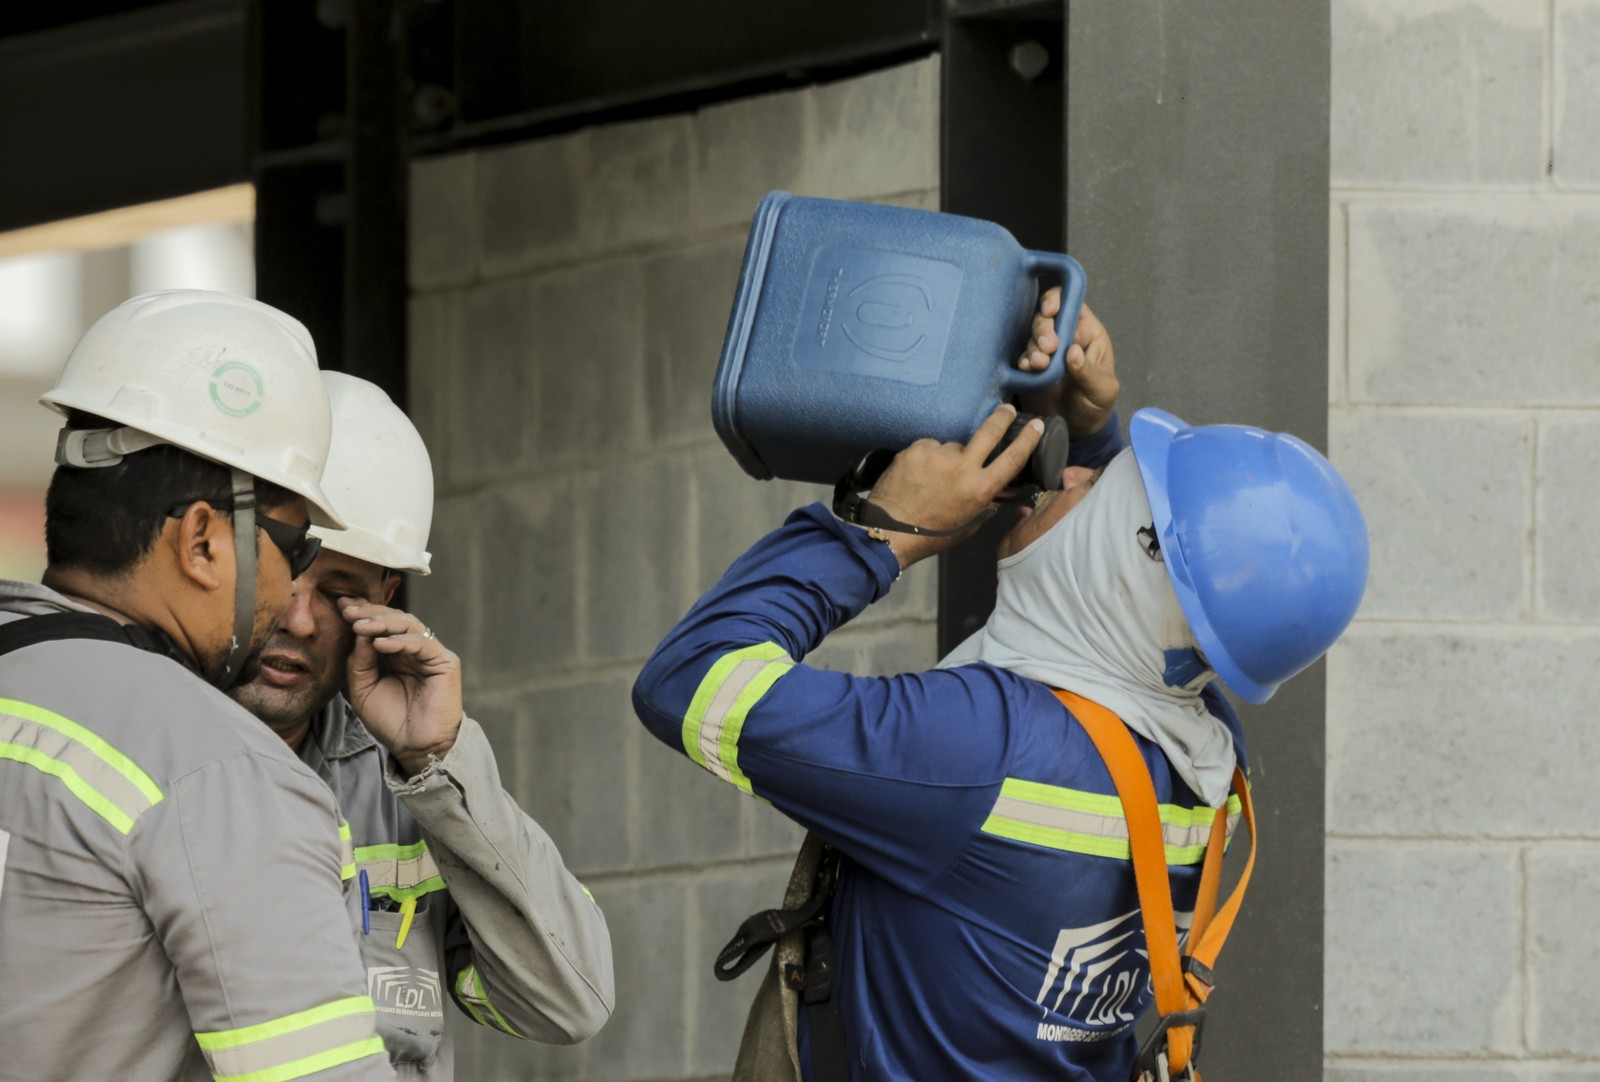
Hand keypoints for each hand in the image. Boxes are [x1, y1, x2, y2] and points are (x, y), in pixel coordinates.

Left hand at [340, 600, 463, 775]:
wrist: (415, 748)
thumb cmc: (391, 722)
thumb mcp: (363, 689)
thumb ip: (360, 662)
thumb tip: (359, 632)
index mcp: (397, 654)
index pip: (382, 625)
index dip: (363, 613)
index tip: (340, 606)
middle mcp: (416, 650)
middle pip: (395, 618)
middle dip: (370, 613)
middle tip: (347, 611)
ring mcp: (432, 654)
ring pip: (409, 625)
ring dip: (382, 623)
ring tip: (359, 626)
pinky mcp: (445, 663)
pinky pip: (422, 643)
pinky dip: (399, 641)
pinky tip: (378, 644)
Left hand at [868, 404, 1044, 568]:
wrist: (890, 531)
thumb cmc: (932, 534)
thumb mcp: (969, 524)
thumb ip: (986, 503)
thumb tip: (998, 493)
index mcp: (980, 488)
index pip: (1012, 458)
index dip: (1028, 439)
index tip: (1036, 425)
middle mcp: (962, 467)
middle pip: (989, 431)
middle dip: (1002, 417)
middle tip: (1007, 408)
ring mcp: (938, 455)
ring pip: (952, 446)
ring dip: (948, 457)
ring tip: (934, 477)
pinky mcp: (916, 449)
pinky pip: (929, 448)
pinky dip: (928, 457)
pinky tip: (919, 474)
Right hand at [1015, 291, 1119, 437]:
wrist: (1077, 431)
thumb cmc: (1096, 406)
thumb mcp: (1102, 391)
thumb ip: (1089, 372)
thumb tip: (1073, 351)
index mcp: (1087, 332)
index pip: (1072, 302)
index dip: (1059, 299)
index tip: (1051, 311)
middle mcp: (1064, 336)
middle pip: (1046, 316)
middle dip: (1043, 329)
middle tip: (1047, 350)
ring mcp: (1045, 351)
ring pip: (1031, 335)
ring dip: (1032, 347)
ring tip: (1039, 365)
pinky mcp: (1030, 367)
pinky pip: (1021, 356)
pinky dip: (1022, 361)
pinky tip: (1027, 370)